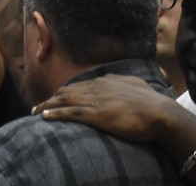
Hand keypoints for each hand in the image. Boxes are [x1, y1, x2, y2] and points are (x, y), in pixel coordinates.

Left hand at [33, 74, 171, 143]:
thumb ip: (123, 81)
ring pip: (64, 101)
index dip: (64, 92)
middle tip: (38, 105)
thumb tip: (117, 79)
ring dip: (47, 105)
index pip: (78, 86)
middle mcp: (95, 88)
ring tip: (35, 111)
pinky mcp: (96, 115)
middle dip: (50, 98)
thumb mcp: (135, 84)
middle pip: (66, 92)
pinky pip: (70, 113)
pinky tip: (44, 116)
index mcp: (104, 81)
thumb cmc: (152, 102)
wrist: (160, 113)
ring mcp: (94, 101)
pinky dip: (55, 113)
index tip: (55, 97)